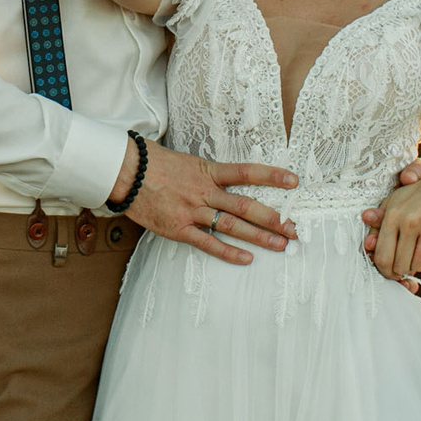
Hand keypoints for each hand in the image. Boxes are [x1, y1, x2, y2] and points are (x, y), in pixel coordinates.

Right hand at [123, 139, 297, 265]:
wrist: (126, 172)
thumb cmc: (154, 163)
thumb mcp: (187, 162)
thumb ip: (208, 174)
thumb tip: (228, 180)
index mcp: (208, 172)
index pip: (247, 172)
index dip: (272, 176)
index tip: (294, 181)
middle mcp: (204, 191)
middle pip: (246, 205)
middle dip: (273, 217)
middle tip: (295, 228)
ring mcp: (192, 211)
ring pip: (232, 225)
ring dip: (258, 236)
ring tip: (280, 244)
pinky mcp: (178, 228)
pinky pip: (207, 243)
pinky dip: (228, 252)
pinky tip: (246, 258)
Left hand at [361, 167, 420, 290]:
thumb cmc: (416, 199)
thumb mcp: (394, 204)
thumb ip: (378, 225)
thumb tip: (367, 244)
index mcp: (392, 214)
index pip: (383, 257)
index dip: (385, 271)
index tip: (390, 272)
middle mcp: (410, 220)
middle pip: (401, 265)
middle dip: (403, 269)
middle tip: (407, 261)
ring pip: (419, 265)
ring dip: (419, 263)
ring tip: (420, 249)